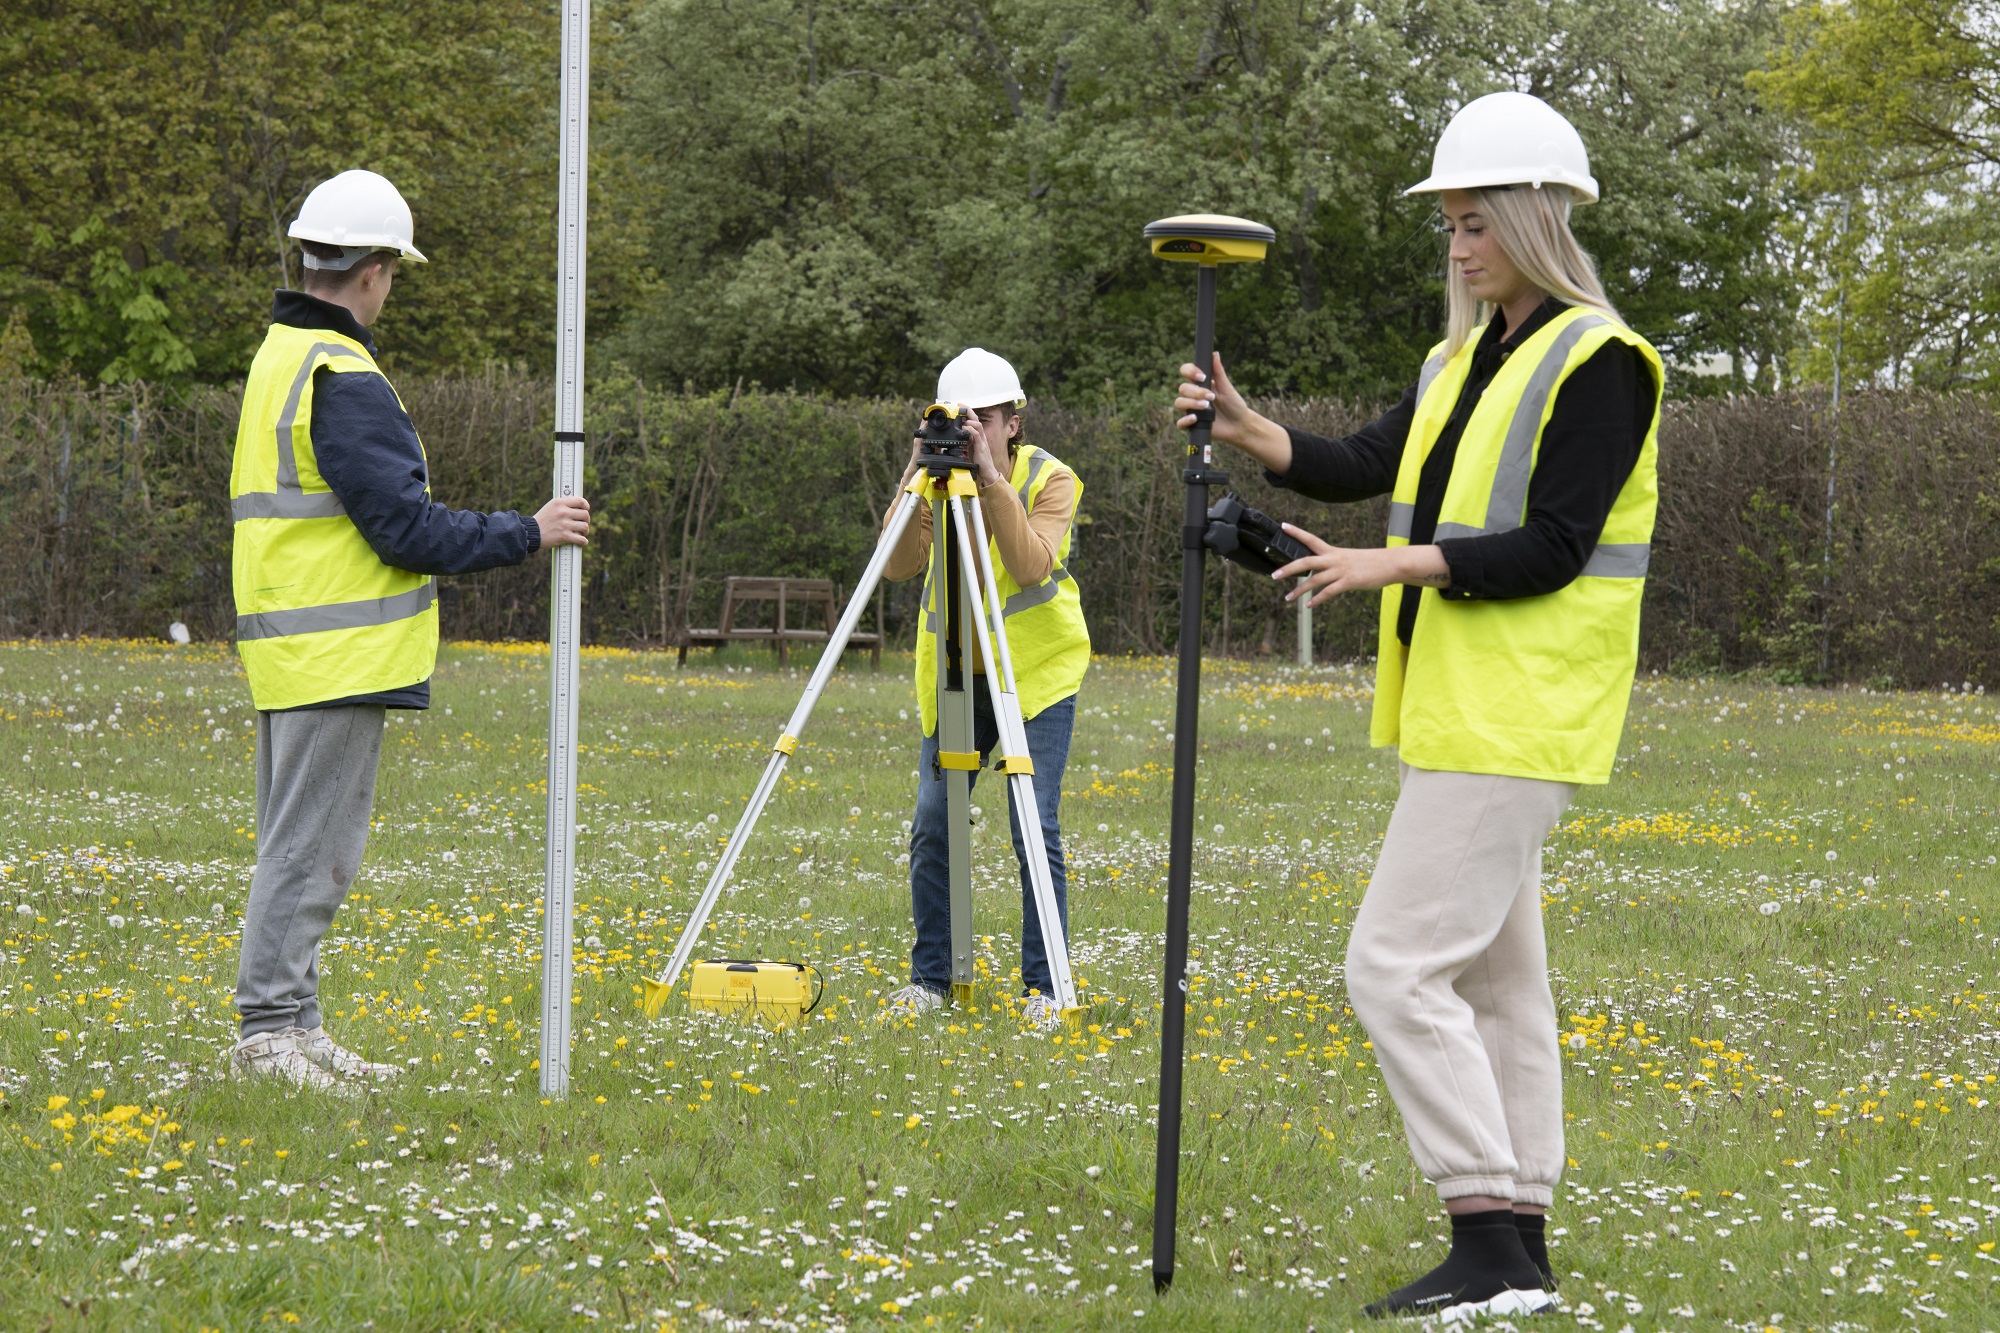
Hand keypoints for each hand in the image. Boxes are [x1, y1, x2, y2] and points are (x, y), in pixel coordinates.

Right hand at [534, 495, 590, 549]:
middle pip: (585, 514)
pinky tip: (582, 542)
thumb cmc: (541, 521)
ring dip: (585, 531)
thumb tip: (577, 507)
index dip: (586, 506)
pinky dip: (583, 542)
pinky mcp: (564, 536)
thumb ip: (563, 506)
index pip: (580, 501)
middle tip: (583, 523)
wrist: (530, 532)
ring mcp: (564, 524)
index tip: (586, 510)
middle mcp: (563, 512)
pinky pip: (581, 539)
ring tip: (581, 533)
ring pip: (585, 527)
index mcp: (559, 503)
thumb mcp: (550, 507)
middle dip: (586, 520)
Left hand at [960, 405, 1006, 486]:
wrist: (987, 471)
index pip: (973, 421)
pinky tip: (965, 429)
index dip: (967, 413)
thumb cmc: (979, 461)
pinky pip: (976, 435)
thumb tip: (959, 436)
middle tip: (960, 405)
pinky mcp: (981, 446)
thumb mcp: (970, 448)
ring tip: (963, 418)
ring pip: (978, 424)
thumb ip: (966, 441)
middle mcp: (981, 436)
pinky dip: (970, 430)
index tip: (959, 406)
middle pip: (976, 419)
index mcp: (978, 436)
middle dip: (968, 411)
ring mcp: (982, 440)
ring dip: (970, 420)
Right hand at [1172, 353, 1291, 471]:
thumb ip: (1219, 372)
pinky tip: (1195, 418)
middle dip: (1196, 391)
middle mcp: (1193, 396)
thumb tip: (1214, 353)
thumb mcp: (1227, 388)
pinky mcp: (1192, 424)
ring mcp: (1191, 410)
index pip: (1186, 372)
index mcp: (1200, 384)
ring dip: (1191, 403)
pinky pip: (1180, 423)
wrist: (1240, 425)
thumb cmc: (1234, 405)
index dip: (1190, 371)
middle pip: (1182, 388)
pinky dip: (1185, 420)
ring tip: (1206, 406)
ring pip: (1179, 402)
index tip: (1202, 376)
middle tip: (1211, 397)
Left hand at [1272, 525, 1448, 605]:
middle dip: (1288, 569)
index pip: (1311, 539)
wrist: (1392, 564)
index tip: (1283, 526)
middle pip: (1306, 561)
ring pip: (1314, 580)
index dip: (1296, 532)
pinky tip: (1309, 606)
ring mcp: (1341, 570)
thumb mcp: (1350, 558)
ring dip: (1299, 590)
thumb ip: (1335, 564)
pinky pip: (1328, 592)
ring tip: (1288, 599)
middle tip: (1274, 575)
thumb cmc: (1371, 562)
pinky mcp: (1349, 582)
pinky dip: (1317, 600)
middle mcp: (1335, 559)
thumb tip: (1322, 572)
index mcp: (1334, 551)